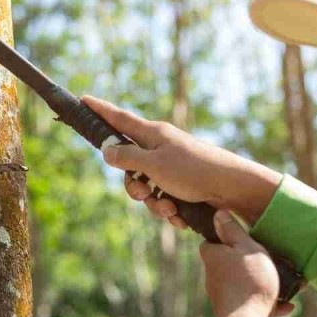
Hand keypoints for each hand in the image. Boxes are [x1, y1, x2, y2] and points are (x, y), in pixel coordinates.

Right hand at [82, 95, 282, 228]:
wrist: (232, 188)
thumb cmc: (193, 170)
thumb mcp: (153, 164)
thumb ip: (127, 157)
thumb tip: (107, 150)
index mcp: (153, 134)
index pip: (119, 118)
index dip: (100, 110)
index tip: (84, 99)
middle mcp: (161, 148)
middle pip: (130, 165)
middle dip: (134, 186)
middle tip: (145, 193)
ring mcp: (173, 167)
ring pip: (147, 188)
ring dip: (154, 204)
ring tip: (170, 209)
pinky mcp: (183, 185)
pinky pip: (164, 200)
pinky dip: (170, 210)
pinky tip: (181, 216)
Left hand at [200, 210, 293, 316]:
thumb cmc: (249, 282)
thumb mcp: (247, 248)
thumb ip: (233, 231)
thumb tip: (218, 213)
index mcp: (213, 257)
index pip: (211, 242)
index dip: (226, 237)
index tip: (244, 238)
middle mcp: (214, 277)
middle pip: (230, 262)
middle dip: (250, 262)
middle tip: (271, 260)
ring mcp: (224, 296)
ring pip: (245, 283)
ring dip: (264, 282)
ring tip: (285, 283)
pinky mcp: (236, 312)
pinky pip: (253, 302)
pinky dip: (269, 302)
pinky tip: (285, 305)